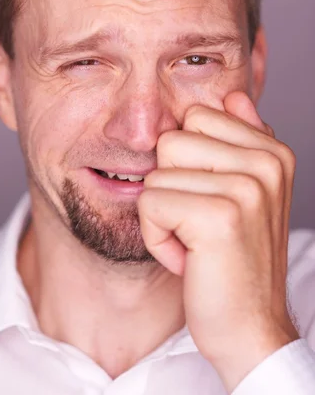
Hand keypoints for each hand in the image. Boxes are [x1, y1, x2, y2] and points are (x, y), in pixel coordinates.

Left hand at [138, 91, 299, 392]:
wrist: (248, 328)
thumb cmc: (235, 259)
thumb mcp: (246, 194)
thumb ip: (242, 140)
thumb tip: (235, 94)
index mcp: (271, 151)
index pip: (194, 117)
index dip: (187, 163)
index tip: (211, 200)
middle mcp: (266, 162)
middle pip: (171, 140)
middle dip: (171, 186)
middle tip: (200, 223)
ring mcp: (248, 187)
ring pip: (157, 172)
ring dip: (163, 214)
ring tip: (195, 239)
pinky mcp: (220, 216)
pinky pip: (150, 203)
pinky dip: (156, 237)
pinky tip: (189, 258)